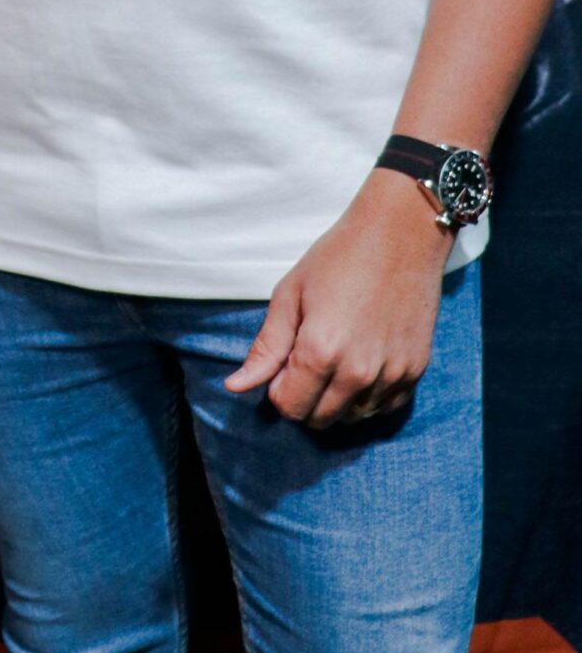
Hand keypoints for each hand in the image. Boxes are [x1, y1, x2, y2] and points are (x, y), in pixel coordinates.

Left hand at [224, 171, 452, 427]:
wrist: (401, 233)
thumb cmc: (339, 257)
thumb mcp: (291, 294)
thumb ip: (266, 347)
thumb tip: (236, 387)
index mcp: (320, 352)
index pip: (289, 407)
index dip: (278, 389)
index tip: (285, 363)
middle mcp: (358, 372)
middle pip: (319, 419)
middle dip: (305, 398)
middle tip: (308, 360)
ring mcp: (391, 374)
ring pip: (352, 418)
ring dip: (338, 399)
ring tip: (337, 357)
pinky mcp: (415, 369)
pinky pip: (384, 407)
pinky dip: (368, 396)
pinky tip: (362, 363)